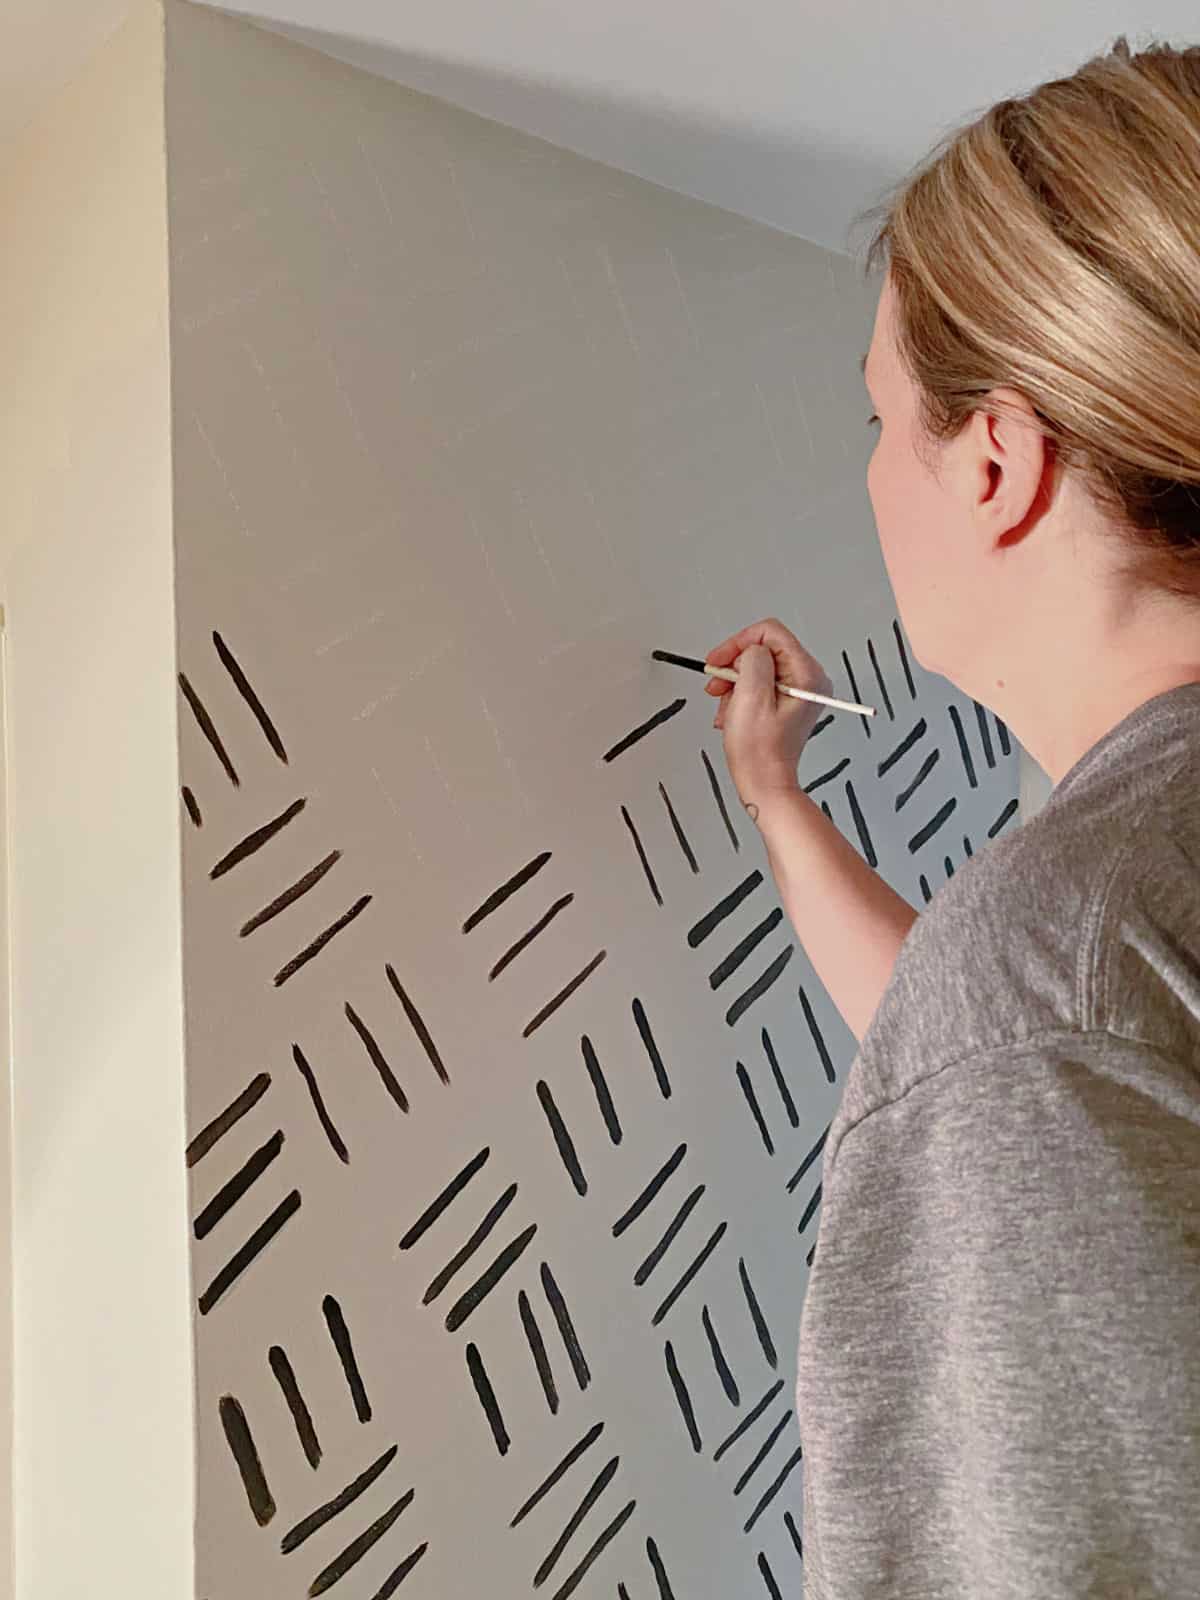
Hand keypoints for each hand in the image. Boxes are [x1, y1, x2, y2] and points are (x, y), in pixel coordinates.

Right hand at [705, 618, 832, 814]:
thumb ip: (753, 661)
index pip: (771, 633)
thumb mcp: (751, 697)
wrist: (764, 782)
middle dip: (735, 667)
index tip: (719, 661)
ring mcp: (798, 691)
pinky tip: (733, 713)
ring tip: (727, 707)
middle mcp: (808, 679)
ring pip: (756, 667)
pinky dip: (740, 695)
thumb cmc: (760, 752)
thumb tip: (750, 650)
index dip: (739, 643)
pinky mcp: (786, 701)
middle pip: (763, 649)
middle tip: (718, 685)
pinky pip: (758, 684)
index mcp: (807, 674)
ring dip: (734, 684)